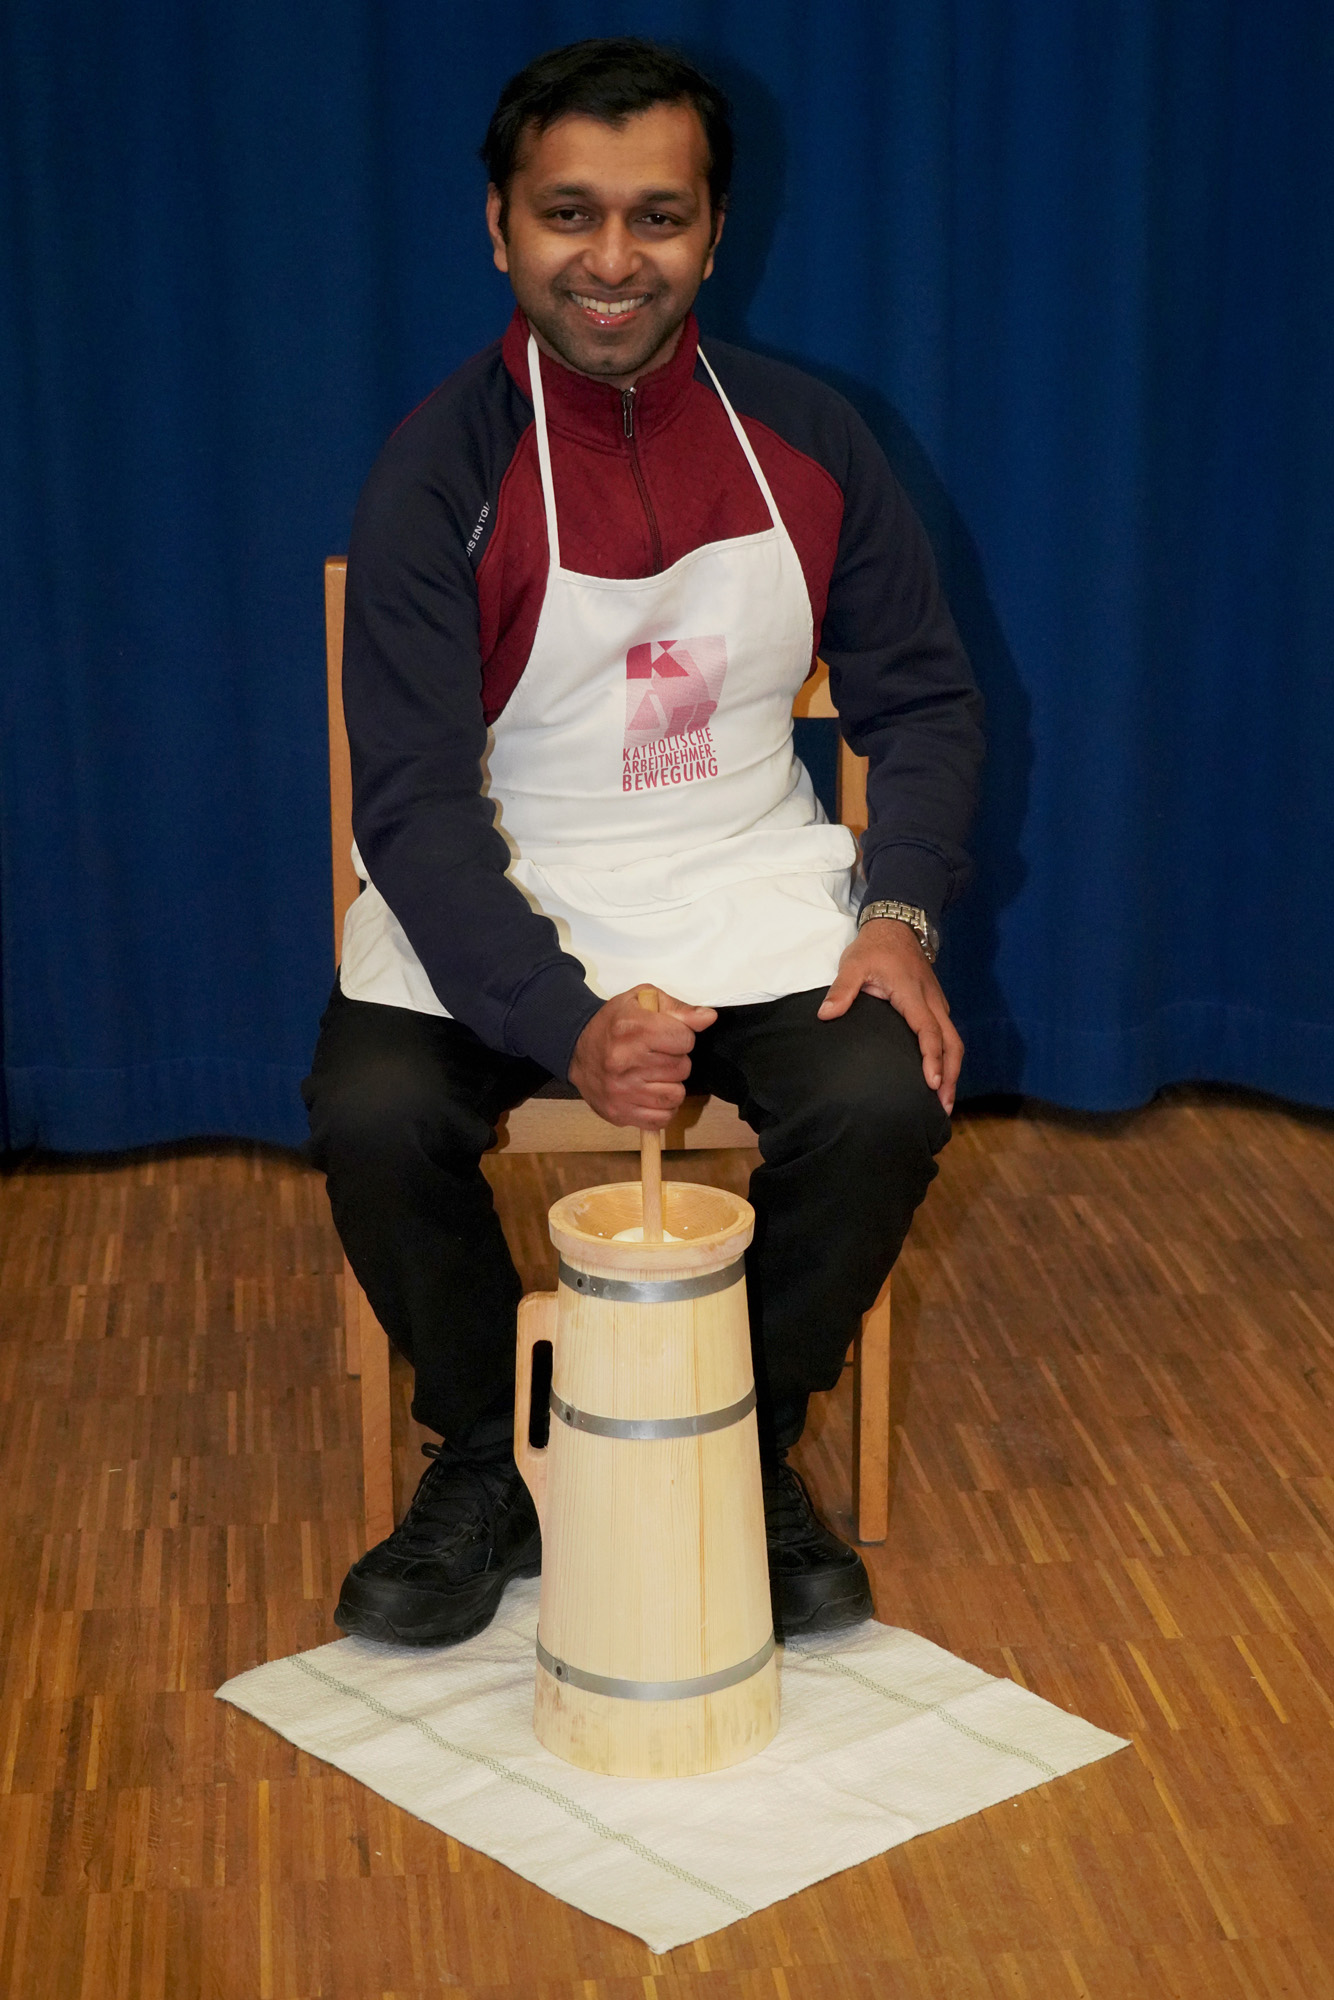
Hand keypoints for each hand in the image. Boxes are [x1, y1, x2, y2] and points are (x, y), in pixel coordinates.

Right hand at [569, 988, 717, 1127]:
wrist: (576, 1048)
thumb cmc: (613, 1023)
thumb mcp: (642, 1001)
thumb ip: (679, 1010)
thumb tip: (708, 1018)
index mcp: (632, 1029)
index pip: (685, 1040)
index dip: (681, 1037)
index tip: (667, 1036)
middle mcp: (624, 1061)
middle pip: (682, 1068)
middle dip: (675, 1060)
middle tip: (656, 1055)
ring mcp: (621, 1091)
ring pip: (676, 1095)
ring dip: (670, 1085)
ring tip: (653, 1074)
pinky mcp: (619, 1113)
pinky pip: (662, 1118)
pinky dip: (662, 1108)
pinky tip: (650, 1093)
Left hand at [818, 920, 962, 1112]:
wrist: (896, 925)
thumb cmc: (874, 948)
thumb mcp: (853, 964)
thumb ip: (841, 990)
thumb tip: (826, 1015)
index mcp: (912, 994)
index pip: (928, 1031)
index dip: (932, 1058)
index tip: (932, 1083)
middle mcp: (931, 1001)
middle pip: (952, 1042)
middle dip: (951, 1075)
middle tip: (944, 1106)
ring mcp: (937, 1002)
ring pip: (954, 1040)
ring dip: (953, 1069)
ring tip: (945, 1100)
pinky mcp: (936, 1004)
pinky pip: (949, 1034)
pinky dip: (949, 1057)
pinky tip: (941, 1074)